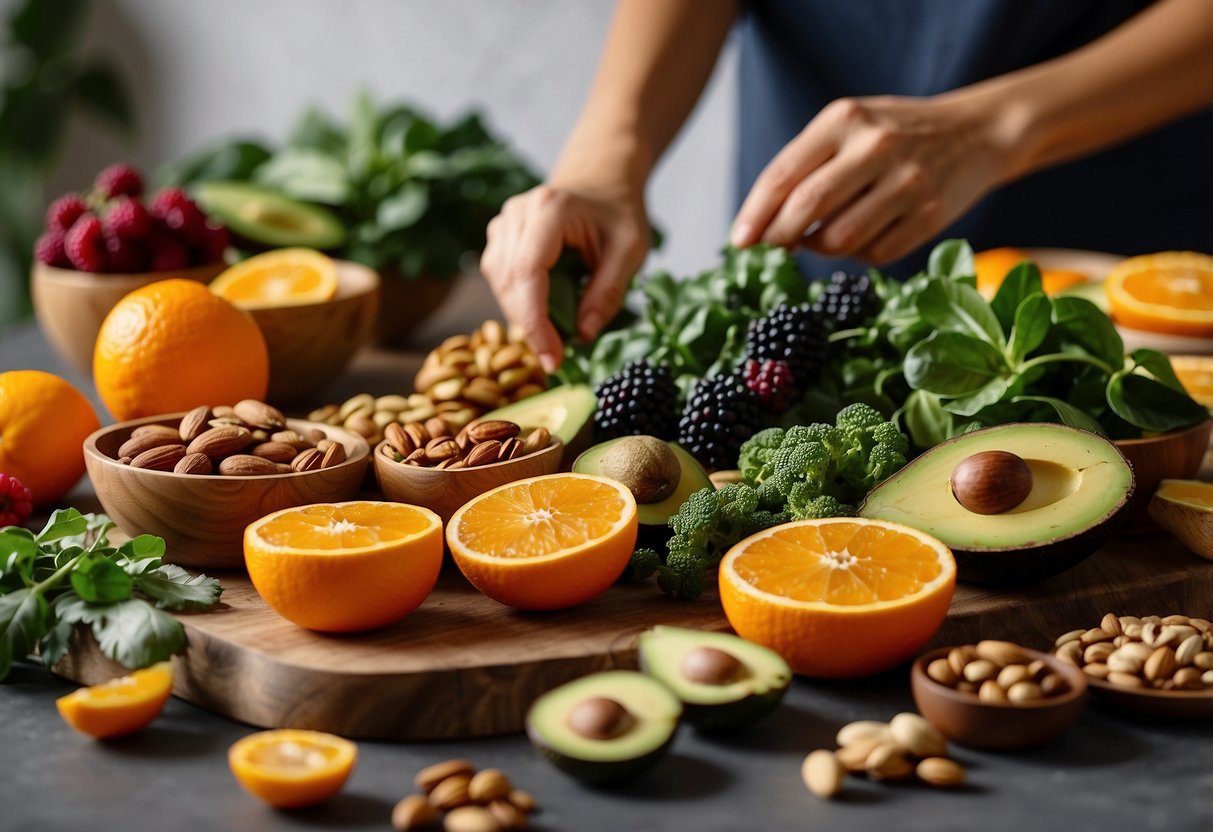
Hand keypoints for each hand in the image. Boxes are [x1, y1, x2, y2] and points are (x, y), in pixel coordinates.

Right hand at [480, 183, 649, 371]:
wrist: (601, 182)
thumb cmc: (618, 214)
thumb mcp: (630, 251)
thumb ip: (609, 293)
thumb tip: (583, 336)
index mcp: (550, 210)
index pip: (528, 272)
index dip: (536, 322)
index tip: (553, 358)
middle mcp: (517, 213)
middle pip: (510, 283)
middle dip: (531, 326)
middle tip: (558, 356)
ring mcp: (503, 224)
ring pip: (500, 285)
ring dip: (525, 316)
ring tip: (556, 331)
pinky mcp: (499, 238)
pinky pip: (500, 280)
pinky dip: (520, 304)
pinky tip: (544, 311)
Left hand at [731, 95, 1012, 264]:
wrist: (976, 133)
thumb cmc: (894, 134)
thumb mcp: (848, 128)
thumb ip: (806, 167)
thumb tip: (760, 228)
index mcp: (844, 120)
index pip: (783, 176)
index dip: (754, 214)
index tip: (738, 241)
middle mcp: (876, 147)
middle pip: (806, 209)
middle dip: (779, 237)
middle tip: (772, 249)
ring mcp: (907, 182)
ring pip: (839, 240)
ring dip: (819, 248)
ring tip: (820, 237)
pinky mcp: (930, 215)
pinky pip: (875, 254)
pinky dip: (857, 255)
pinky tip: (860, 236)